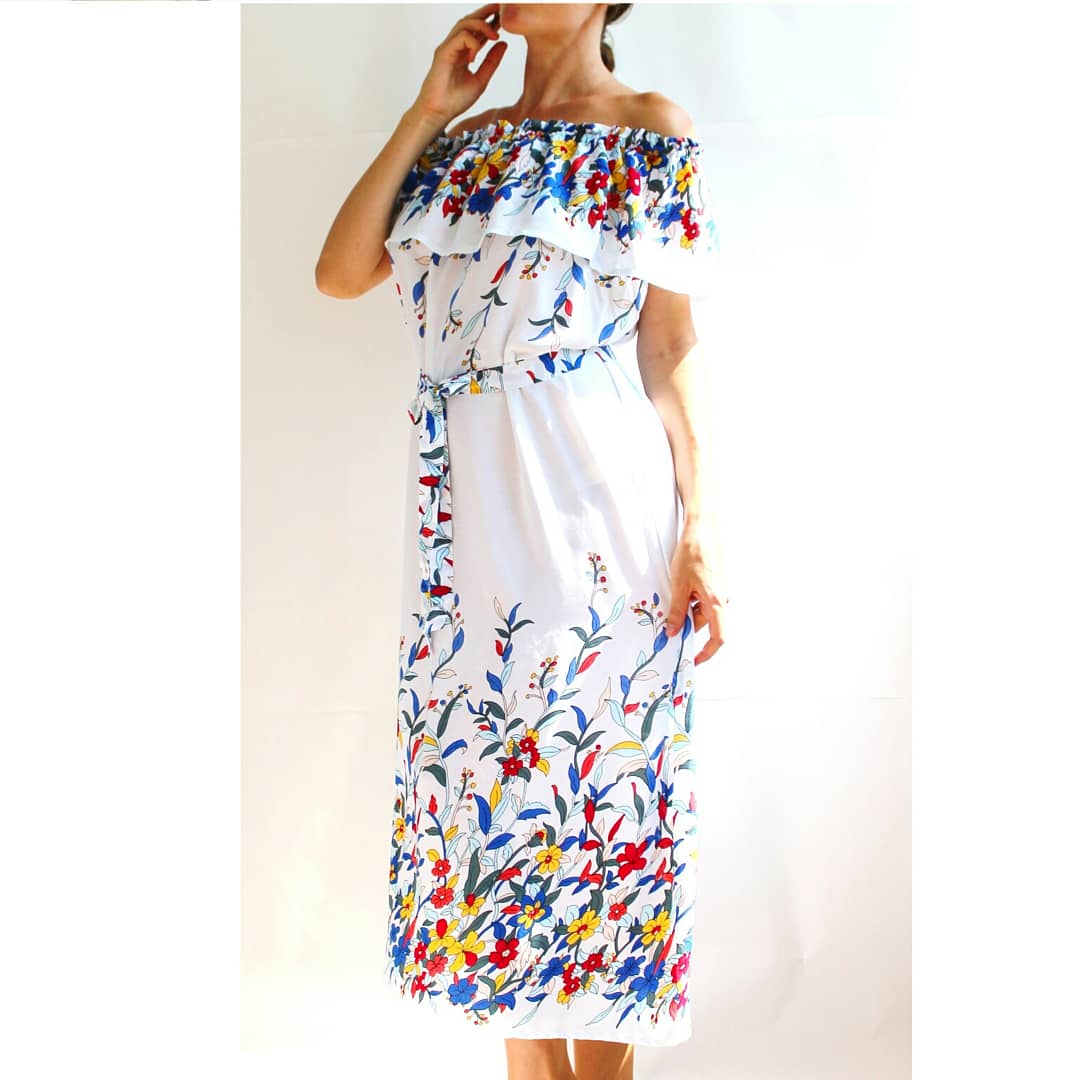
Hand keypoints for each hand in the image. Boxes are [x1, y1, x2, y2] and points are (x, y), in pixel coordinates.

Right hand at [413, 4, 507, 125]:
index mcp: (463, 52)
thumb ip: (491, 62)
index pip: (477, 30)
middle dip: (486, 11)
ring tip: (495, 33)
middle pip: (470, 20)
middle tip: (501, 7)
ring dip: (482, 24)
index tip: (505, 19)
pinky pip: (461, 37)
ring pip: (464, 23)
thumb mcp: (481, 80)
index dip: (491, 22)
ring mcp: (448, 47)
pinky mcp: (443, 52)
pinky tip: (477, 55)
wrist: (438, 113)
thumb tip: (504, 44)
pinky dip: (473, 42)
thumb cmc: (455, 100)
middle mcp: (455, 46)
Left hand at [664, 516, 729, 664]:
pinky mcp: (720, 580)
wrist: (706, 526)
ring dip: (690, 608)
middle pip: (708, 622)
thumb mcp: (679, 585)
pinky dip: (694, 597)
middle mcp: (724, 598)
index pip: (719, 637)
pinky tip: (683, 583)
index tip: (696, 660)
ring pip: (706, 609)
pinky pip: (707, 597)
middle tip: (669, 619)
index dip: (708, 652)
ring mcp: (723, 589)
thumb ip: (678, 612)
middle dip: (689, 624)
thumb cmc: (694, 553)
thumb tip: (674, 632)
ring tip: (676, 590)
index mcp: (717, 602)